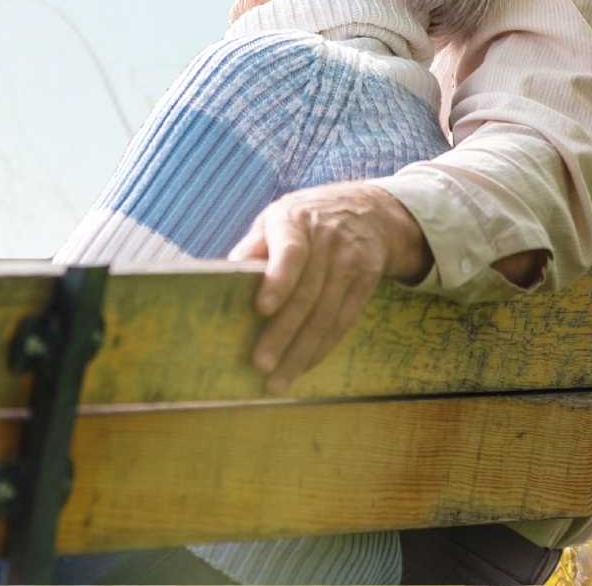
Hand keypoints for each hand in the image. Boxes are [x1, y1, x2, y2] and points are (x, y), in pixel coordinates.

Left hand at [227, 181, 429, 392]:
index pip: (291, 251)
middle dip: (284, 333)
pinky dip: (323, 348)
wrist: (368, 210)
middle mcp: (328, 240)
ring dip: (302, 352)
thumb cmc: (304, 220)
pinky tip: (304, 366)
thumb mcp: (276, 218)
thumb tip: (223, 277)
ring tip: (278, 380)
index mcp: (296, 219)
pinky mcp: (366, 282)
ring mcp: (351, 262)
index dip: (278, 280)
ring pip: (327, 315)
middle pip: (307, 293)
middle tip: (261, 364)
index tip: (262, 309)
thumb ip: (252, 247)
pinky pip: (344, 321)